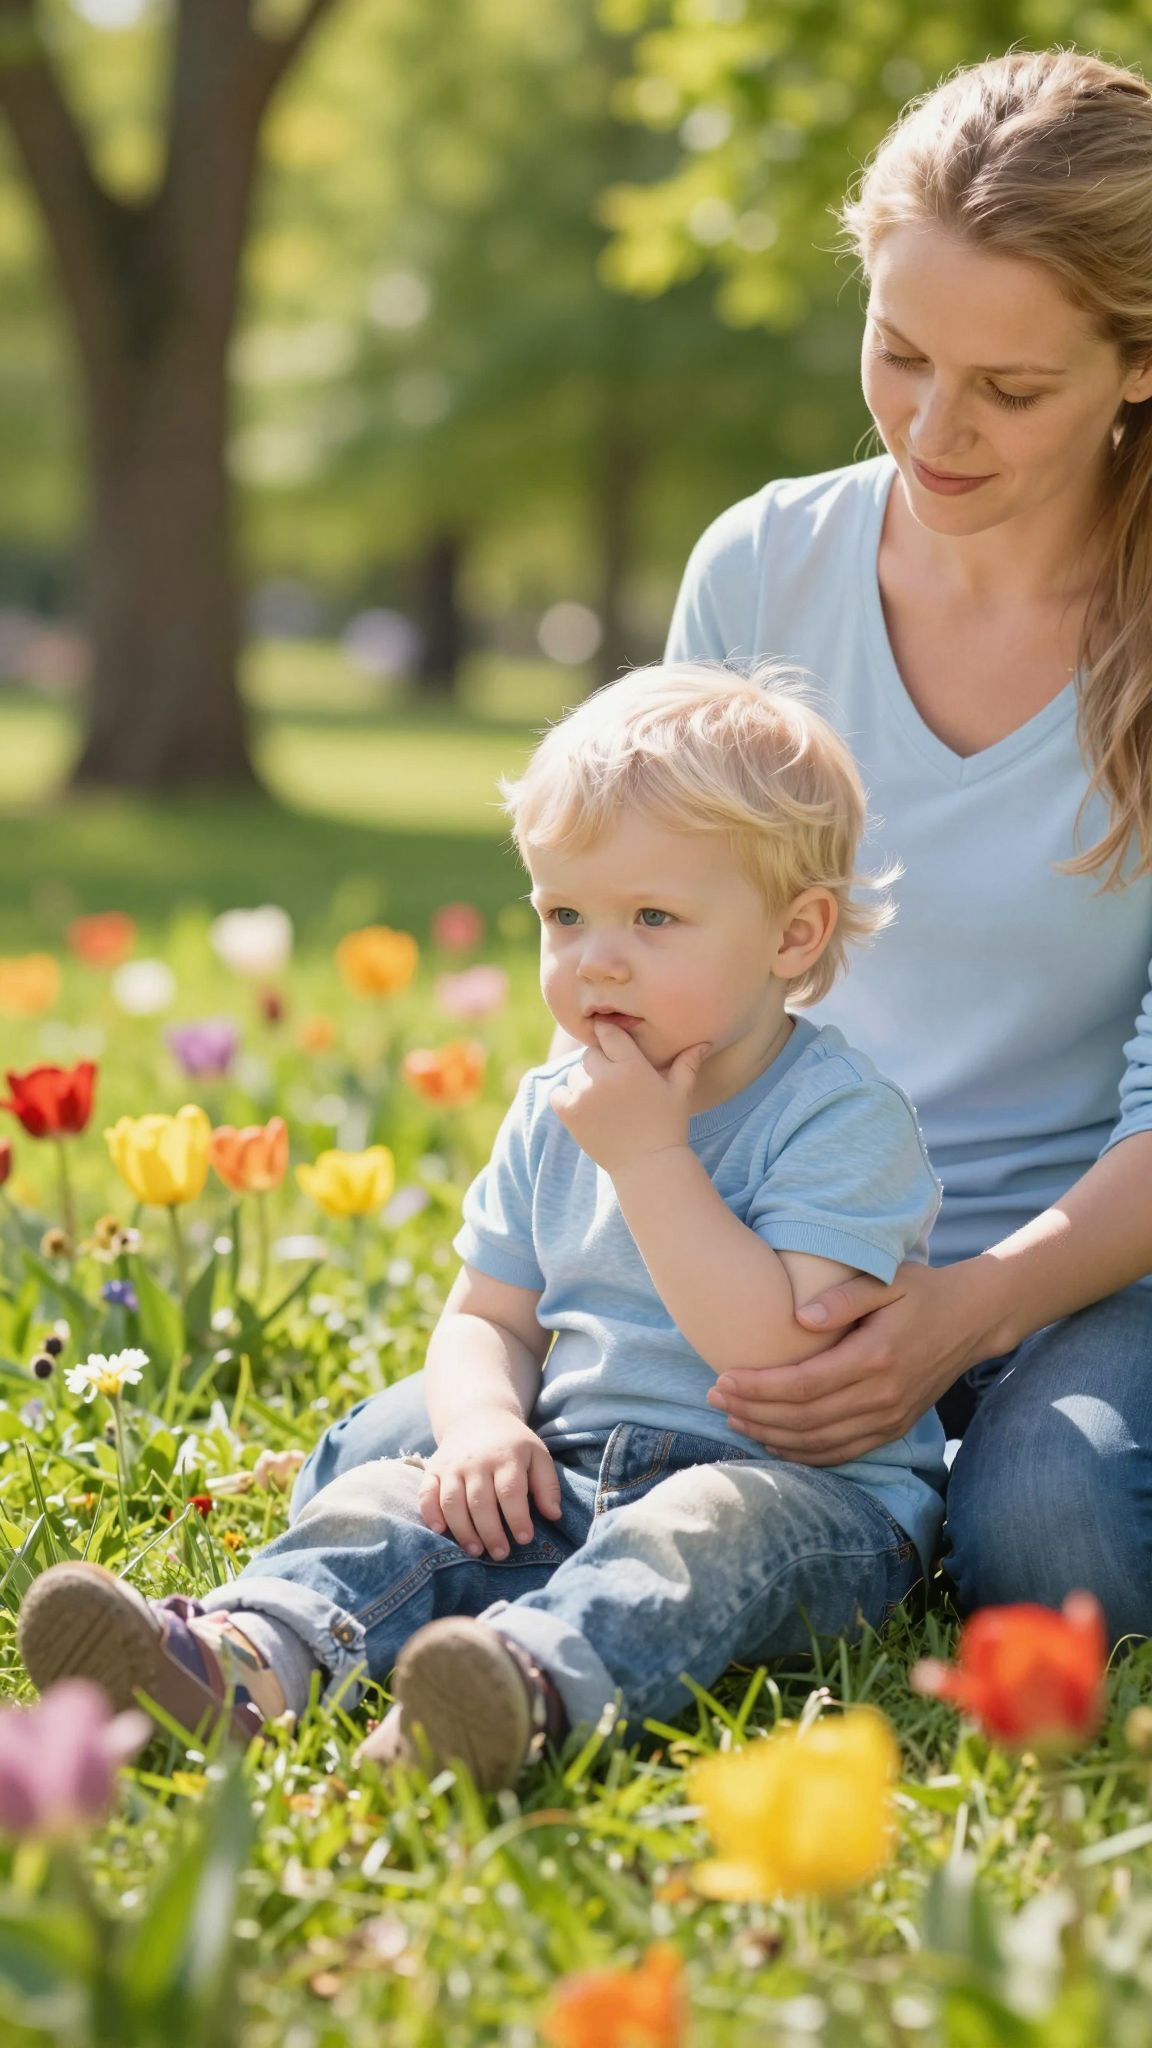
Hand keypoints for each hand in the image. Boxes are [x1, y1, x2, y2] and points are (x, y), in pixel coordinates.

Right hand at [417, 1411, 562, 1558]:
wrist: (477, 1416)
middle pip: (480, 1501)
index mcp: (506, 1456)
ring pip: (452, 1502)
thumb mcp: (538, 1456)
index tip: (525, 1539)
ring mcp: (451, 1465)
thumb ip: (548, 1485)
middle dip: (490, 1532)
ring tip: (476, 1550)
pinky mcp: (433, 1469)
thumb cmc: (513, 1445)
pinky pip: (426, 1493)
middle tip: (500, 1554)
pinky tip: (440, 1531)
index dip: (517, 1518)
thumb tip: (554, 1515)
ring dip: (462, 1530)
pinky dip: (430, 1513)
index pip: (510, 1491)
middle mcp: (476, 1461)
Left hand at [550, 1018, 709, 1173]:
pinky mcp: (570, 1114)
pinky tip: (586, 1108)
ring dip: (585, 1082)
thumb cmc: (668, 1125)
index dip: (608, 1034)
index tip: (611, 1040)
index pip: (608, 1032)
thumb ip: (687, 1063)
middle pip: (591, 1053)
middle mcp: (605, 1077)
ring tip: (605, 1101)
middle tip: (615, 1081)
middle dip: (601, 1063)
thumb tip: (704, 1042)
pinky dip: (567, 1098)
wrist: (649, 1165)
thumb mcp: (680, 1092)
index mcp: (632, 1066)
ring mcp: (585, 1095)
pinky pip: (559, 1093)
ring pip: (575, 1074)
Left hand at [705, 1259, 1006, 1462]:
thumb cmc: (921, 1291)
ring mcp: (890, 1418)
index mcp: (876, 1358)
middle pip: (803, 1419)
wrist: (972, 1319)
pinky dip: (803, 1454)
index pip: (803, 1385)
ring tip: (732, 1419)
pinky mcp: (893, 1429)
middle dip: (752, 1412)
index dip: (758, 1388)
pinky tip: (773, 1441)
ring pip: (818, 1443)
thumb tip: (797, 1318)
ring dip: (770, 1436)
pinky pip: (841, 1453)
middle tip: (713, 1398)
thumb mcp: (886, 1279)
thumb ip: (843, 1297)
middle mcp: (883, 1396)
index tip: (722, 1378)